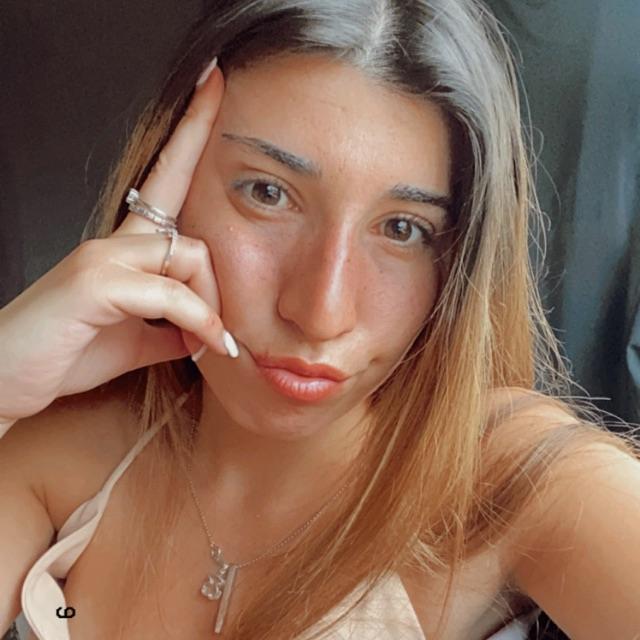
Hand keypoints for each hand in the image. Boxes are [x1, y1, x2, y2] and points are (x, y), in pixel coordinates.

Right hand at [0, 58, 234, 426]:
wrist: (6, 381)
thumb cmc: (66, 354)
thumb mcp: (135, 340)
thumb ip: (173, 325)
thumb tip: (210, 327)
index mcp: (123, 248)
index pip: (165, 176)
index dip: (192, 131)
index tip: (215, 85)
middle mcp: (113, 241)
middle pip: (193, 233)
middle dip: (218, 287)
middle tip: (220, 334)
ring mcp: (101, 255)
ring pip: (189, 254)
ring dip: (210, 307)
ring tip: (211, 344)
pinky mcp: (93, 279)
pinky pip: (171, 291)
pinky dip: (198, 321)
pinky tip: (205, 345)